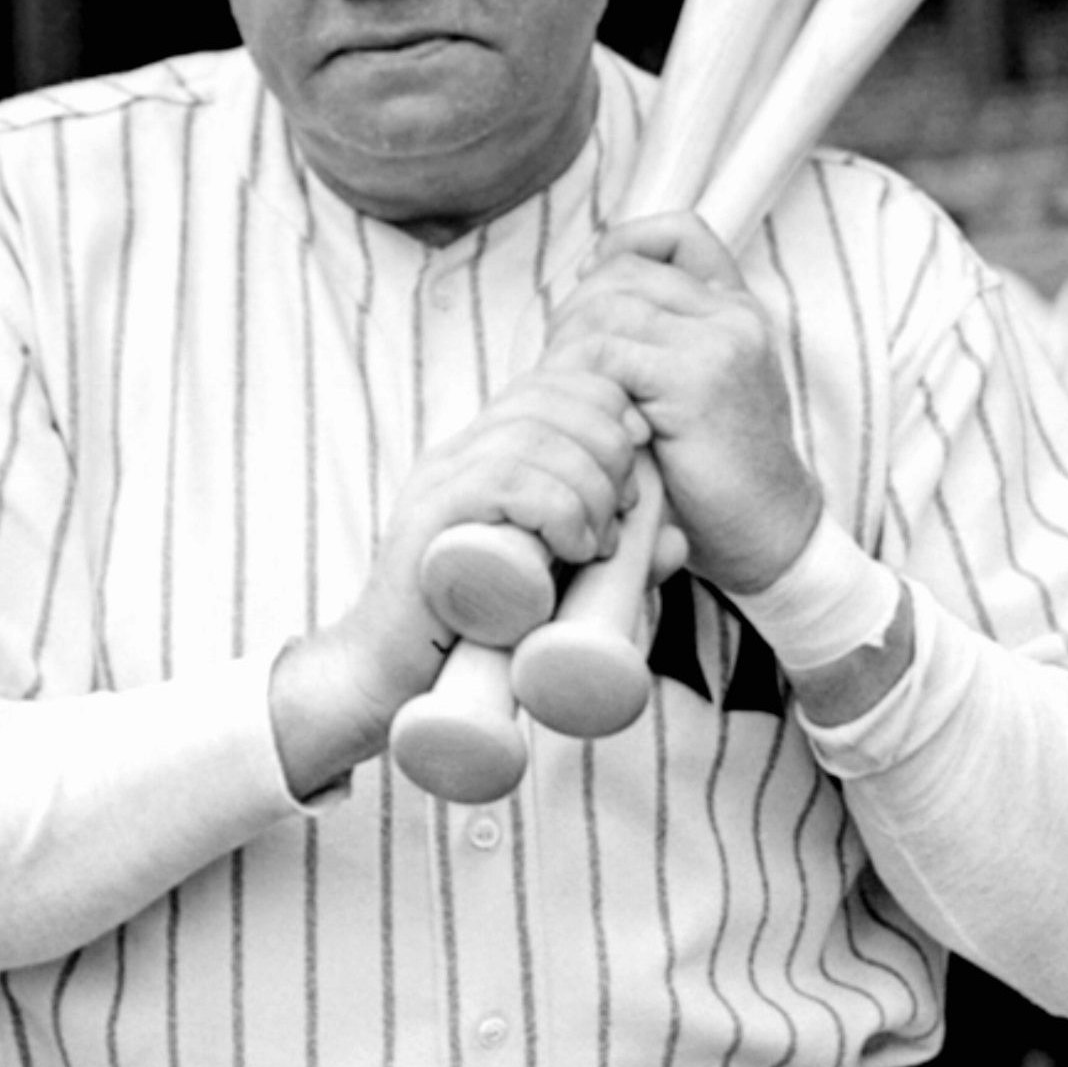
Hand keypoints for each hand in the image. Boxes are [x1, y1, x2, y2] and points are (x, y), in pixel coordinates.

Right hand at [269, 363, 645, 794]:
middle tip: (622, 513)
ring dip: (589, 486)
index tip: (637, 469)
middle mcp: (458, 453)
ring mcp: (439, 482)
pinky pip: (503, 480)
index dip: (609, 410)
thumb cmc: (475, 635)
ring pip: (533, 437)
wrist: (389, 682)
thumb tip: (677, 541)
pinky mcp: (429, 520)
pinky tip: (572, 549)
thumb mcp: (560, 583)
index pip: (554, 384)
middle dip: (608, 449)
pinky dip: (557, 508)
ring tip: (598, 545)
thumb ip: (616, 560)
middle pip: (548, 399)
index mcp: (484, 452)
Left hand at [544, 213, 822, 593]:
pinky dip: (579, 386)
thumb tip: (582, 285)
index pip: (677, 233)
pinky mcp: (697, 379)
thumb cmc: (717, 475)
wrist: (771, 533)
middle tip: (562, 373)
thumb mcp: (692, 393)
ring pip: (604, 310)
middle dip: (574, 315)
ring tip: (573, 404)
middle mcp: (732, 316)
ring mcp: (719, 342)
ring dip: (568, 354)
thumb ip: (657, 340)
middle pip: (621, 273)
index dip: (621, 246)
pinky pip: (604, 355)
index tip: (586, 285)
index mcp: (735, 311)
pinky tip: (589, 424)